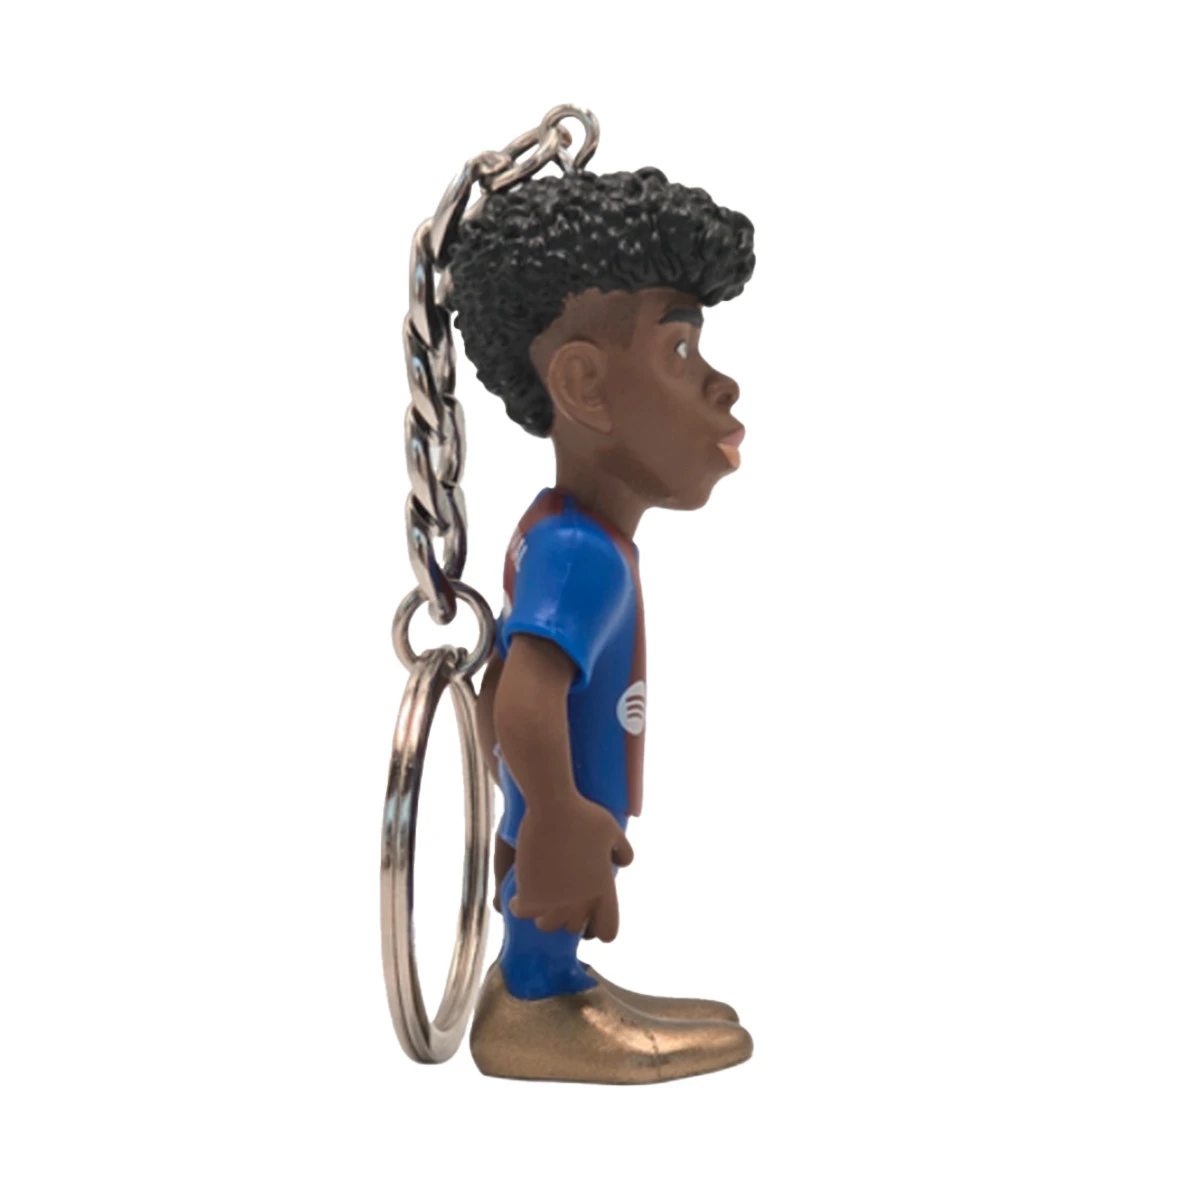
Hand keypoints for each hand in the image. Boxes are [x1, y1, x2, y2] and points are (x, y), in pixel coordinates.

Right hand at [509, 796, 633, 941]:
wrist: (552, 806)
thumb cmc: (583, 814)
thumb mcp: (613, 831)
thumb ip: (623, 851)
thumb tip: (621, 865)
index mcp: (604, 891)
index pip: (608, 932)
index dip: (599, 926)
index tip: (590, 916)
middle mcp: (582, 903)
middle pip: (574, 929)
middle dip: (569, 916)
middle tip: (561, 899)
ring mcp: (554, 903)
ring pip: (546, 925)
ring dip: (543, 914)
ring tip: (541, 898)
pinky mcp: (529, 897)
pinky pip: (520, 912)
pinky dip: (519, 904)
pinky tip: (520, 894)